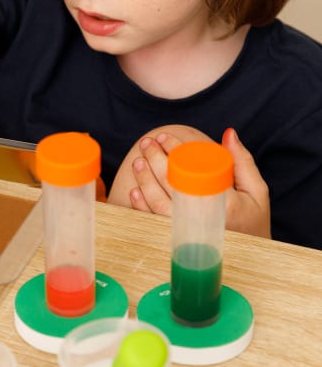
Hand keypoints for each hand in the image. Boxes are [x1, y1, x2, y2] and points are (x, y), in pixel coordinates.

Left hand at [128, 128, 269, 237]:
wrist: (248, 259)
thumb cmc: (253, 222)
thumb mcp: (256, 192)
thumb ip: (242, 162)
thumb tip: (228, 133)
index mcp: (225, 204)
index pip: (193, 170)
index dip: (175, 150)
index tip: (164, 137)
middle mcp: (202, 218)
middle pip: (171, 183)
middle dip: (154, 159)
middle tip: (146, 143)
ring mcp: (186, 230)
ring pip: (157, 202)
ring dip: (144, 179)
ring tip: (138, 161)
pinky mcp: (175, 239)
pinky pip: (152, 220)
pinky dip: (141, 205)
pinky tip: (135, 191)